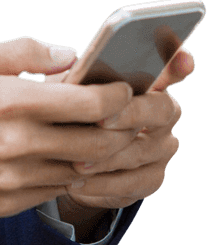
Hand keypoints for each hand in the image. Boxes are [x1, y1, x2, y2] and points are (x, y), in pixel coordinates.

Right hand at [0, 37, 138, 220]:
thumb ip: (20, 52)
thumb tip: (67, 55)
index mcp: (8, 101)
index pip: (88, 103)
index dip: (115, 95)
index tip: (120, 88)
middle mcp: (16, 143)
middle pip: (97, 142)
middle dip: (118, 127)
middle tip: (120, 114)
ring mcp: (13, 179)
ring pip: (81, 169)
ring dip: (95, 152)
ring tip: (92, 133)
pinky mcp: (7, 204)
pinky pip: (55, 189)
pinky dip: (67, 172)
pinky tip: (59, 155)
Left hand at [54, 46, 193, 218]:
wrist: (66, 158)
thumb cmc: (67, 110)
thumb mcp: (64, 89)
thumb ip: (73, 77)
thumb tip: (68, 64)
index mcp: (144, 81)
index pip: (170, 66)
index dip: (177, 61)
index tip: (181, 61)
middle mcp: (161, 113)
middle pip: (162, 110)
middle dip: (131, 114)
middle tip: (100, 121)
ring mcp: (161, 147)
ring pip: (143, 150)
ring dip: (107, 157)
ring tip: (75, 161)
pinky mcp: (151, 178)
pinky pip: (133, 182)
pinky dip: (103, 183)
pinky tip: (79, 181)